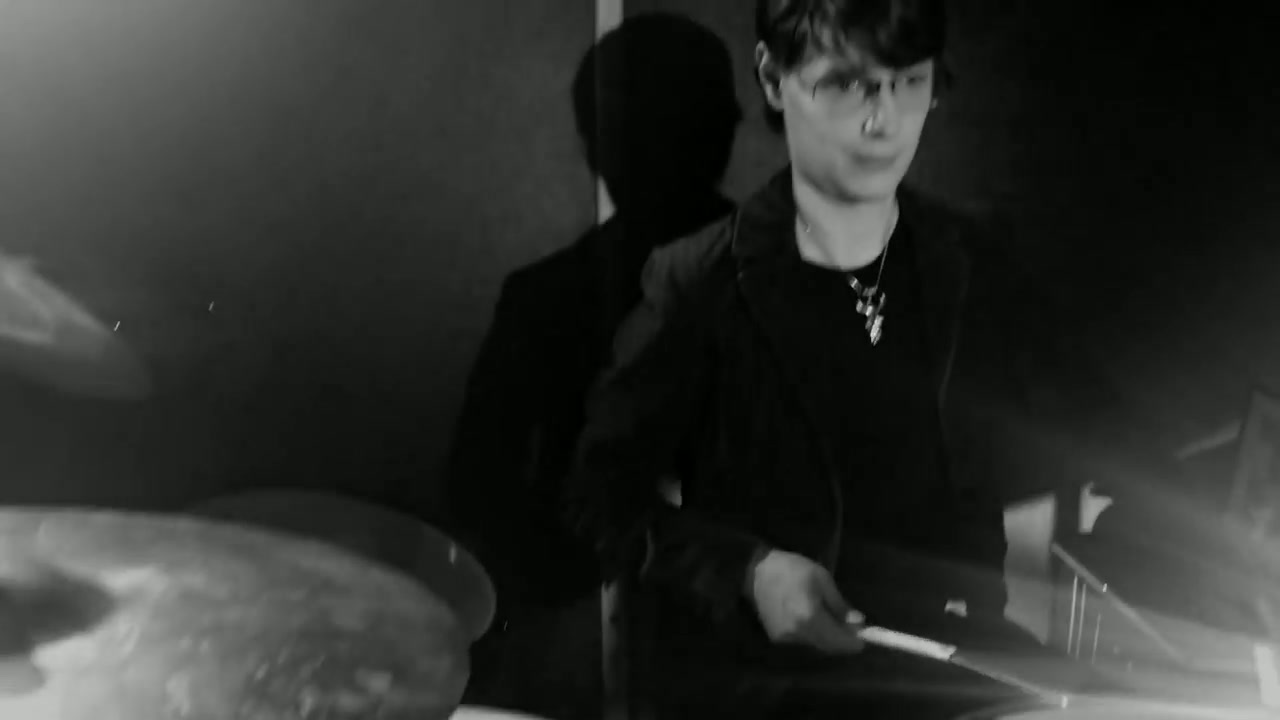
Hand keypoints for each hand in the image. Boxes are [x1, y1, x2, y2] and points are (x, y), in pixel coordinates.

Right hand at [746, 549, 864, 653]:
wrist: (755, 571)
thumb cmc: (791, 569)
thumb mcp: (821, 579)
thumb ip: (839, 604)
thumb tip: (858, 622)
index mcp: (810, 617)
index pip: (838, 640)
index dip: (853, 642)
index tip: (864, 639)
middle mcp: (798, 633)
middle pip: (827, 646)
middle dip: (841, 641)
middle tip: (852, 629)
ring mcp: (785, 638)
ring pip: (815, 644)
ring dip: (826, 637)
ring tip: (831, 620)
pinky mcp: (776, 637)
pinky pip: (802, 641)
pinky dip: (811, 634)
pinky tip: (810, 619)